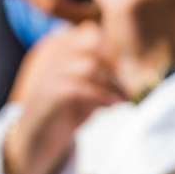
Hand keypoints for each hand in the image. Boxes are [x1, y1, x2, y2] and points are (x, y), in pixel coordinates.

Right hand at [1, 23, 120, 173]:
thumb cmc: (66, 112)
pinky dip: (102, 96)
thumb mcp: (90, 88)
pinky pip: (80, 88)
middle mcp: (52, 53)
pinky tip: (113, 106)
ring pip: (89, 65)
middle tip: (133, 84)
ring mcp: (47, 72)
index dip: (116, 48)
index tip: (134, 69)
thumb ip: (107, 74)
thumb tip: (138, 69)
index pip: (94, 32)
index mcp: (61, 45)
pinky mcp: (48, 94)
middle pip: (94, 44)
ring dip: (112, 82)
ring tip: (126, 97)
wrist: (36, 141)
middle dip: (117, 65)